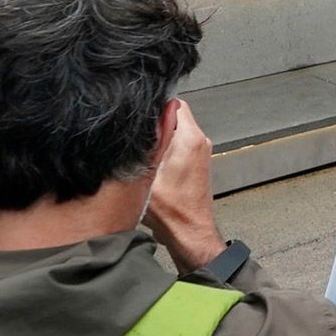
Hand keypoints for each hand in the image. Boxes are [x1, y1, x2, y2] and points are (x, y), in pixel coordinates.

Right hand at [144, 100, 226, 272]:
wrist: (188, 233)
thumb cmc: (172, 211)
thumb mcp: (145, 174)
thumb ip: (143, 146)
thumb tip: (135, 124)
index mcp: (190, 138)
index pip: (174, 103)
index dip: (153, 107)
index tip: (138, 116)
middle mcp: (200, 141)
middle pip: (174, 116)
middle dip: (154, 123)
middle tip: (137, 139)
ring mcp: (200, 152)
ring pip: (175, 131)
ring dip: (159, 138)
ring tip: (144, 155)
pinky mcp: (196, 163)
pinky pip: (179, 144)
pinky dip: (165, 149)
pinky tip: (151, 165)